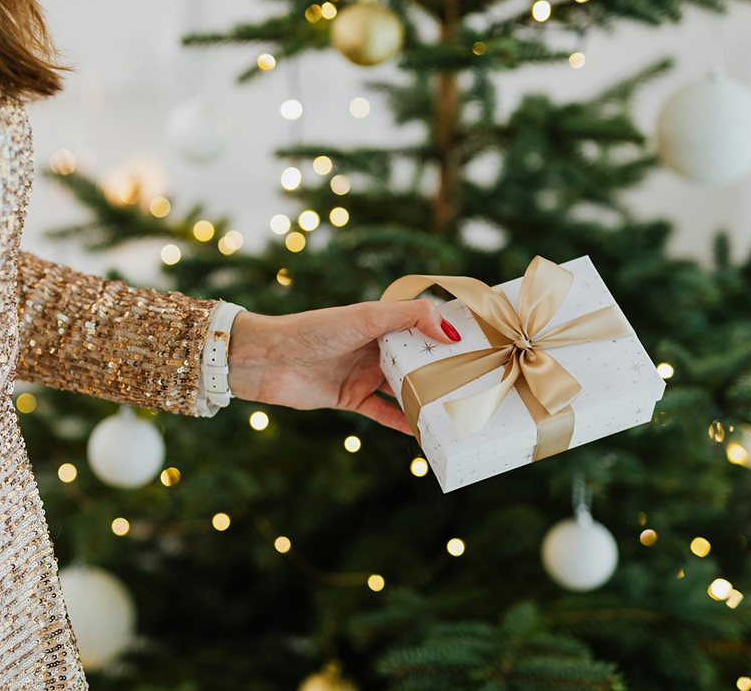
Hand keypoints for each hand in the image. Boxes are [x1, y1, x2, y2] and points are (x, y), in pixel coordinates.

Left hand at [227, 299, 460, 434]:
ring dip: (428, 398)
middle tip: (482, 383)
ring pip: (405, 388)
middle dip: (446, 370)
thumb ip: (408, 318)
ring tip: (459, 410)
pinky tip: (424, 434)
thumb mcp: (364, 317)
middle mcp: (376, 346)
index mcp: (382, 321)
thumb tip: (452, 331)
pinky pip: (383, 413)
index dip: (451, 332)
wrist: (266, 359)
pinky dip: (402, 423)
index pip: (425, 325)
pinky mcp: (350, 398)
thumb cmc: (313, 330)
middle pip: (419, 359)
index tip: (484, 343)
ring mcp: (364, 373)